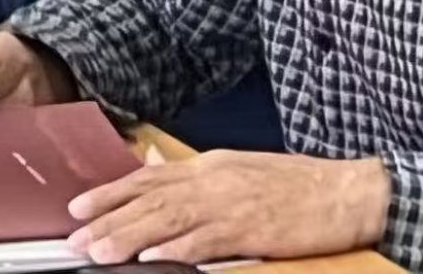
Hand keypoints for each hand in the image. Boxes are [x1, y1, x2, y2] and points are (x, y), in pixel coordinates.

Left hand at [67, 150, 389, 265]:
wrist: (349, 191)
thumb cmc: (297, 186)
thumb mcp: (241, 171)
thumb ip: (200, 177)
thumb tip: (160, 174)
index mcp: (210, 166)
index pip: (148, 178)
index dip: (110, 193)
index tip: (79, 208)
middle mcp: (213, 179)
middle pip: (150, 199)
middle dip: (108, 219)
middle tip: (74, 237)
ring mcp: (232, 203)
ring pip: (168, 219)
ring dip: (129, 235)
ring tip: (98, 250)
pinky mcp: (252, 229)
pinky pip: (206, 240)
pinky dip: (176, 248)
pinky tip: (151, 257)